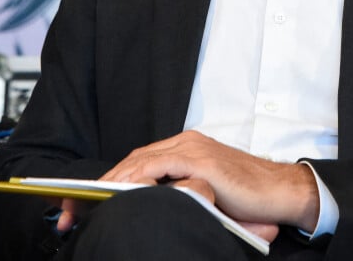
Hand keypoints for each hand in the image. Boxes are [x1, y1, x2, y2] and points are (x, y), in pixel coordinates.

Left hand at [102, 130, 318, 234]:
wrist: (280, 191)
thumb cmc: (246, 197)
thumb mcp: (203, 193)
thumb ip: (176, 192)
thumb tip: (143, 209)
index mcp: (185, 147)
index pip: (138, 162)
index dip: (109, 181)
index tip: (82, 203)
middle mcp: (186, 142)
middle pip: (133, 159)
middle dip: (101, 184)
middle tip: (72, 208)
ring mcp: (193, 147)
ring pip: (141, 161)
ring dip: (112, 182)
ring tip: (88, 203)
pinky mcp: (201, 159)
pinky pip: (161, 166)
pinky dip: (138, 178)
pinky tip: (122, 191)